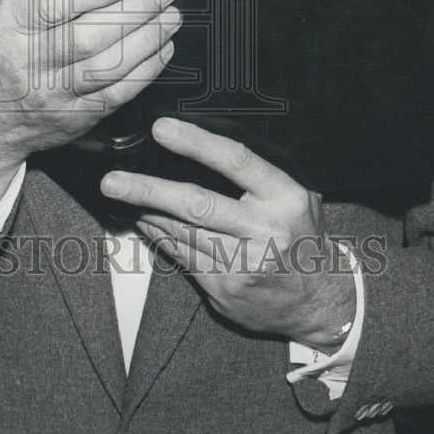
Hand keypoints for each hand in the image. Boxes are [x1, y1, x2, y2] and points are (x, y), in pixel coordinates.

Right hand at [0, 0, 179, 208]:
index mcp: (6, 27)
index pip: (55, 7)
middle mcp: (31, 62)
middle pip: (90, 37)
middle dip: (135, 12)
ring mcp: (56, 94)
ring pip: (109, 67)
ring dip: (148, 40)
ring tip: (171, 15)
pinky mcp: (77, 117)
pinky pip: (117, 95)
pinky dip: (145, 72)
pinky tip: (161, 49)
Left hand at [100, 118, 355, 348]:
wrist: (321, 304)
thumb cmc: (302, 236)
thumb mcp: (298, 198)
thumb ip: (261, 177)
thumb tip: (206, 144)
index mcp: (284, 199)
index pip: (236, 162)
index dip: (196, 143)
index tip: (161, 129)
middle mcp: (264, 231)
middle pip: (197, 204)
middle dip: (148, 190)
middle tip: (112, 180)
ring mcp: (243, 265)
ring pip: (181, 232)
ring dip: (147, 212)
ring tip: (120, 194)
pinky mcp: (225, 290)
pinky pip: (181, 257)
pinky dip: (159, 237)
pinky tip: (143, 222)